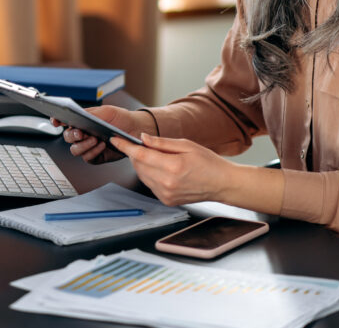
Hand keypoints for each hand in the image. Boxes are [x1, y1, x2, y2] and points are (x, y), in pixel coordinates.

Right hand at [56, 106, 154, 163]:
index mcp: (82, 121)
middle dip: (72, 135)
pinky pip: (87, 158)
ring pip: (75, 150)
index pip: (64, 121)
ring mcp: (88, 146)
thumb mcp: (106, 111)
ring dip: (83, 145)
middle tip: (81, 133)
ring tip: (95, 139)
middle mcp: (83, 134)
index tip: (56, 121)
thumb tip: (78, 115)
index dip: (57, 120)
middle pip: (68, 137)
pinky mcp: (96, 156)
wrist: (136, 130)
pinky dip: (93, 152)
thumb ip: (90, 113)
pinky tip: (101, 145)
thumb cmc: (121, 118)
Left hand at [109, 133, 233, 206]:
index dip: (125, 146)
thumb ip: (162, 143)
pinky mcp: (166, 200)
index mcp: (172, 167)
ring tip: (156, 156)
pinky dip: (150, 174)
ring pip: (142, 175)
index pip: (140, 155)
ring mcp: (166, 194)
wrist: (222, 184)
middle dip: (135, 153)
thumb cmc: (208, 162)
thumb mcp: (186, 145)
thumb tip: (142, 138)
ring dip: (142, 164)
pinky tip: (161, 169)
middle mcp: (167, 183)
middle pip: (138, 165)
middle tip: (142, 144)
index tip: (115, 140)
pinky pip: (150, 184)